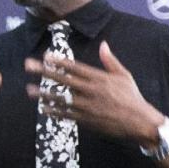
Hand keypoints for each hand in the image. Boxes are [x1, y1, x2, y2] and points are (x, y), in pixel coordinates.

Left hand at [25, 41, 163, 144]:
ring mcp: (88, 106)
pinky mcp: (89, 120)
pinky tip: (44, 109)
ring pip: (62, 98)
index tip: (46, 56)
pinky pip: (68, 115)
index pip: (75, 67)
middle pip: (64, 80)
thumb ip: (111, 61)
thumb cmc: (133, 98)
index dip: (59, 61)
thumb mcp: (124, 76)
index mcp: (99, 78)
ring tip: (29, 90)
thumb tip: (104, 45)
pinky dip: (55, 112)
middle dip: (44, 72)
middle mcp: (91, 91)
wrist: (140, 122)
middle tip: (28, 66)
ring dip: (44, 94)